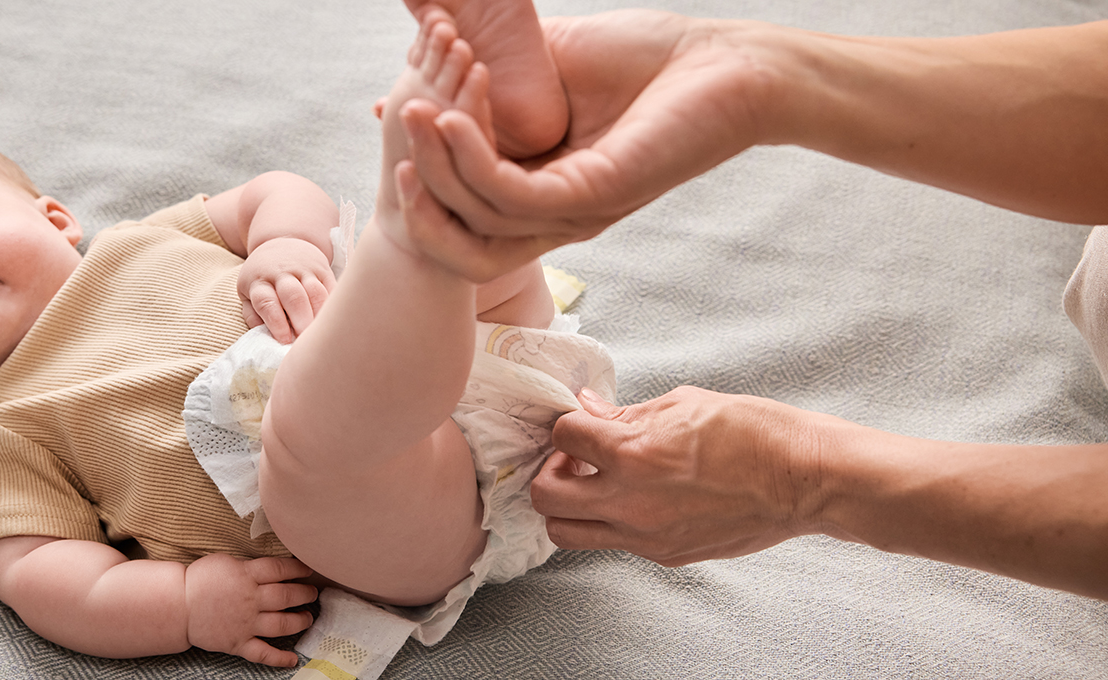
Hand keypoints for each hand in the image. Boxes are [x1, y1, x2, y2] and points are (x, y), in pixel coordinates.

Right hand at [184, 554, 317, 666]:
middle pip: (287, 595)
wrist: (177, 605)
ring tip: (307, 618)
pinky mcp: (238, 643)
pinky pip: (263, 653)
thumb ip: (249, 565)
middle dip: (305, 594)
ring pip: (282, 624)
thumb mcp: (226, 561)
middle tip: (312, 593)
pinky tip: (293, 659)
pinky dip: (280, 658)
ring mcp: (246, 624)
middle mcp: (251, 600)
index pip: (281, 569)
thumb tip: (272, 567)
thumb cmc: (199, 579)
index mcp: (247, 575)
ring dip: (300, 622)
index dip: (299, 568)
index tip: (309, 569)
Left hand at [238, 237, 334, 342]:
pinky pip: (331, 287)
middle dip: (301, 320)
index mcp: (260, 282)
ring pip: (315, 292)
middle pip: (294, 297)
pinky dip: (334, 305)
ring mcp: (304, 269)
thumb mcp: (248, 292)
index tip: (285, 339)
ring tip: (321, 333)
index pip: (267, 302)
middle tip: (306, 339)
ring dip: (319, 314)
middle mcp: (281, 273)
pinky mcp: (322, 269)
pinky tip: (333, 320)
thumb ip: (253, 315)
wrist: (282, 242)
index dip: (276, 322)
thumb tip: (265, 337)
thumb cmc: (263, 277)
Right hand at [403, 10, 774, 278]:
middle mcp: (553, 216)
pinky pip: (511, 196)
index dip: (420, 169)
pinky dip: (472, 159)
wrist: (727, 65)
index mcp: (541, 191)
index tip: (394, 111)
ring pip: (475, 218)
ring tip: (413, 109)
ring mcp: (572, 214)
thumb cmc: (649, 61)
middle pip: (457, 231)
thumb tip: (433, 48)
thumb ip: (492, 72)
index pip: (460, 206)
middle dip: (416, 179)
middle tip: (396, 116)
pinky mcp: (593, 198)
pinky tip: (453, 116)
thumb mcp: (549, 63)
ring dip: (436, 165)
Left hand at [531, 386, 825, 565]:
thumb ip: (626, 414)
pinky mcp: (664, 554)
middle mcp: (629, 501)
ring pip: (567, 533)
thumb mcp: (683, 404)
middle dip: (551, 471)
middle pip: (545, 497)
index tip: (585, 424)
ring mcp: (645, 535)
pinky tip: (634, 498)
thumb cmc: (753, 432)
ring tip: (597, 484)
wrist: (802, 480)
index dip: (569, 424)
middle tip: (578, 458)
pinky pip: (612, 543)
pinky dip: (609, 521)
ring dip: (569, 506)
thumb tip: (590, 409)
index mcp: (632, 454)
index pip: (561, 435)